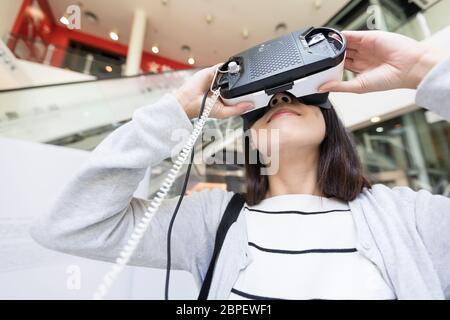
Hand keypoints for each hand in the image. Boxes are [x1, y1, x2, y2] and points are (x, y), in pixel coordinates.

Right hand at [175, 64, 254, 118]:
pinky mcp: (212, 71)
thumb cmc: (202, 108)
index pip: (240, 91)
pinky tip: (233, 69)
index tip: (257, 90)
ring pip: (231, 72)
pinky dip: (228, 66)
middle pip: (237, 80)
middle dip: (244, 80)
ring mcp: (218, 78)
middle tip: (253, 82)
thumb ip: (237, 109)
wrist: (188, 101)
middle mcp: (223, 87)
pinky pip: (223, 66)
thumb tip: (251, 105)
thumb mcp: (224, 113)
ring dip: (237, 72)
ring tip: (244, 73)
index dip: (248, 90)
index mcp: (226, 96)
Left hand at [319, 30, 448, 93]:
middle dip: (330, 55)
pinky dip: (340, 36)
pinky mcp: (368, 37)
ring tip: (321, 46)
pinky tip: (331, 37)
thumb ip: (339, 86)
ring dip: (334, 44)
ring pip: (344, 44)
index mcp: (360, 71)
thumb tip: (322, 88)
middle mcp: (362, 58)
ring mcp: (365, 47)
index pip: (341, 67)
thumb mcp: (358, 86)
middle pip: (341, 54)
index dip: (330, 67)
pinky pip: (351, 35)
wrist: (408, 66)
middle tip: (317, 56)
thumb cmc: (389, 80)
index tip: (318, 69)